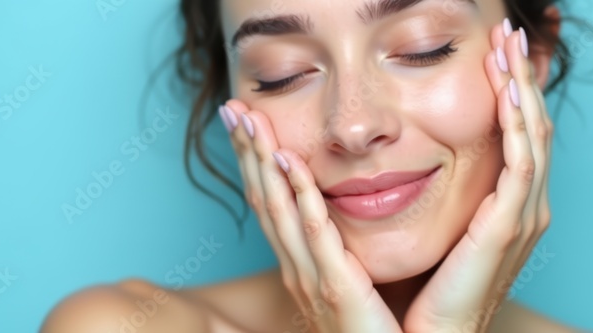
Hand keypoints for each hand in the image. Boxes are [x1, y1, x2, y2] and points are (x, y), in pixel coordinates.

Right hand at [220, 101, 401, 332]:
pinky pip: (314, 233)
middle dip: (247, 152)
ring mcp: (311, 280)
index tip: (247, 123)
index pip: (273, 205)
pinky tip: (289, 159)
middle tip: (233, 108)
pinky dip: (299, 194)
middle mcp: (298, 271)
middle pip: (264, 200)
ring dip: (262, 160)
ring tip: (249, 119)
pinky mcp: (335, 290)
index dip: (256, 163)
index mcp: (303, 267)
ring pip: (278, 209)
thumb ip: (349, 252)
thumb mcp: (358, 285)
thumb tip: (352, 215)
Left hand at [403, 19, 553, 332]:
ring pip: (533, 136)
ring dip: (521, 89)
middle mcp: (526, 206)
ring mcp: (523, 216)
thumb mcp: (442, 228)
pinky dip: (516, 125)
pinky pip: (521, 164)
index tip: (498, 53)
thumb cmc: (431, 289)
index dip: (512, 91)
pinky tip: (507, 93)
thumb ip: (446, 196)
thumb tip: (419, 159)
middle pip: (533, 126)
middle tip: (510, 34)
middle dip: (521, 77)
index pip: (519, 135)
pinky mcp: (509, 227)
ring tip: (508, 48)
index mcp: (511, 206)